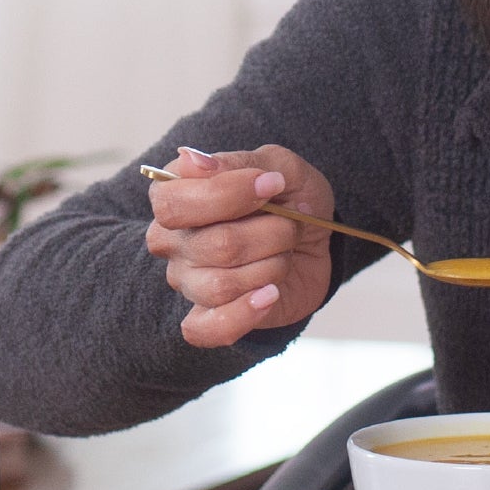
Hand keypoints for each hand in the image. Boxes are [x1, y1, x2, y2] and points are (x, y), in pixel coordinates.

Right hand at [144, 146, 334, 347]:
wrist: (317, 240)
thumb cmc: (289, 197)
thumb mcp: (279, 165)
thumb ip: (238, 162)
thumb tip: (191, 160)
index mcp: (176, 196)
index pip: (172, 203)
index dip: (228, 194)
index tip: (272, 185)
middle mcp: (172, 240)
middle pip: (213, 245)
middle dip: (270, 232)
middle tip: (289, 223)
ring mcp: (186, 281)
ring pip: (221, 285)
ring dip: (272, 266)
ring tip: (284, 253)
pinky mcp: (207, 318)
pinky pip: (209, 329)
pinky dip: (245, 313)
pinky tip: (270, 294)